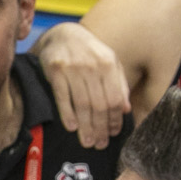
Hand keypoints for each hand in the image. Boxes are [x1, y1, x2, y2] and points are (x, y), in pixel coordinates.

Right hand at [35, 21, 131, 148]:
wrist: (62, 34)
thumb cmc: (89, 52)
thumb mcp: (109, 62)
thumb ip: (119, 84)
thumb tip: (125, 109)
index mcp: (108, 64)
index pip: (114, 98)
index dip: (115, 119)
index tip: (114, 133)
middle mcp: (91, 66)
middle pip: (98, 104)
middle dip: (100, 128)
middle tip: (100, 144)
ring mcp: (72, 68)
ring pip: (82, 104)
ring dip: (85, 127)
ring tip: (88, 141)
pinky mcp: (55, 71)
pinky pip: (63, 98)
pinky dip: (68, 114)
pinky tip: (72, 128)